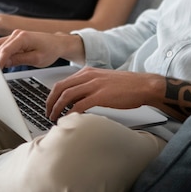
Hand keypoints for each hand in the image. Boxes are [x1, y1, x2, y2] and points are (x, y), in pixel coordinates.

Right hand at [0, 29, 83, 69]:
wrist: (57, 43)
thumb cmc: (50, 50)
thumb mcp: (37, 59)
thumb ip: (20, 60)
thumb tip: (5, 63)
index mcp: (22, 37)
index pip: (5, 50)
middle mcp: (16, 34)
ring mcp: (14, 36)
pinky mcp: (13, 40)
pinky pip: (1, 47)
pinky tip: (0, 65)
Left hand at [46, 66, 162, 121]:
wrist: (143, 85)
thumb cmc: (126, 86)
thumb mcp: (103, 80)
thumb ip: (89, 86)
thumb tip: (76, 100)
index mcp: (88, 72)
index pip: (62, 82)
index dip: (52, 96)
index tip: (49, 106)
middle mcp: (88, 76)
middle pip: (60, 88)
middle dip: (50, 103)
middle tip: (47, 114)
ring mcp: (94, 85)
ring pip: (67, 96)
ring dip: (57, 109)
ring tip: (54, 119)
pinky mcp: (101, 96)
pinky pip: (80, 105)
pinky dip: (71, 113)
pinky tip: (69, 120)